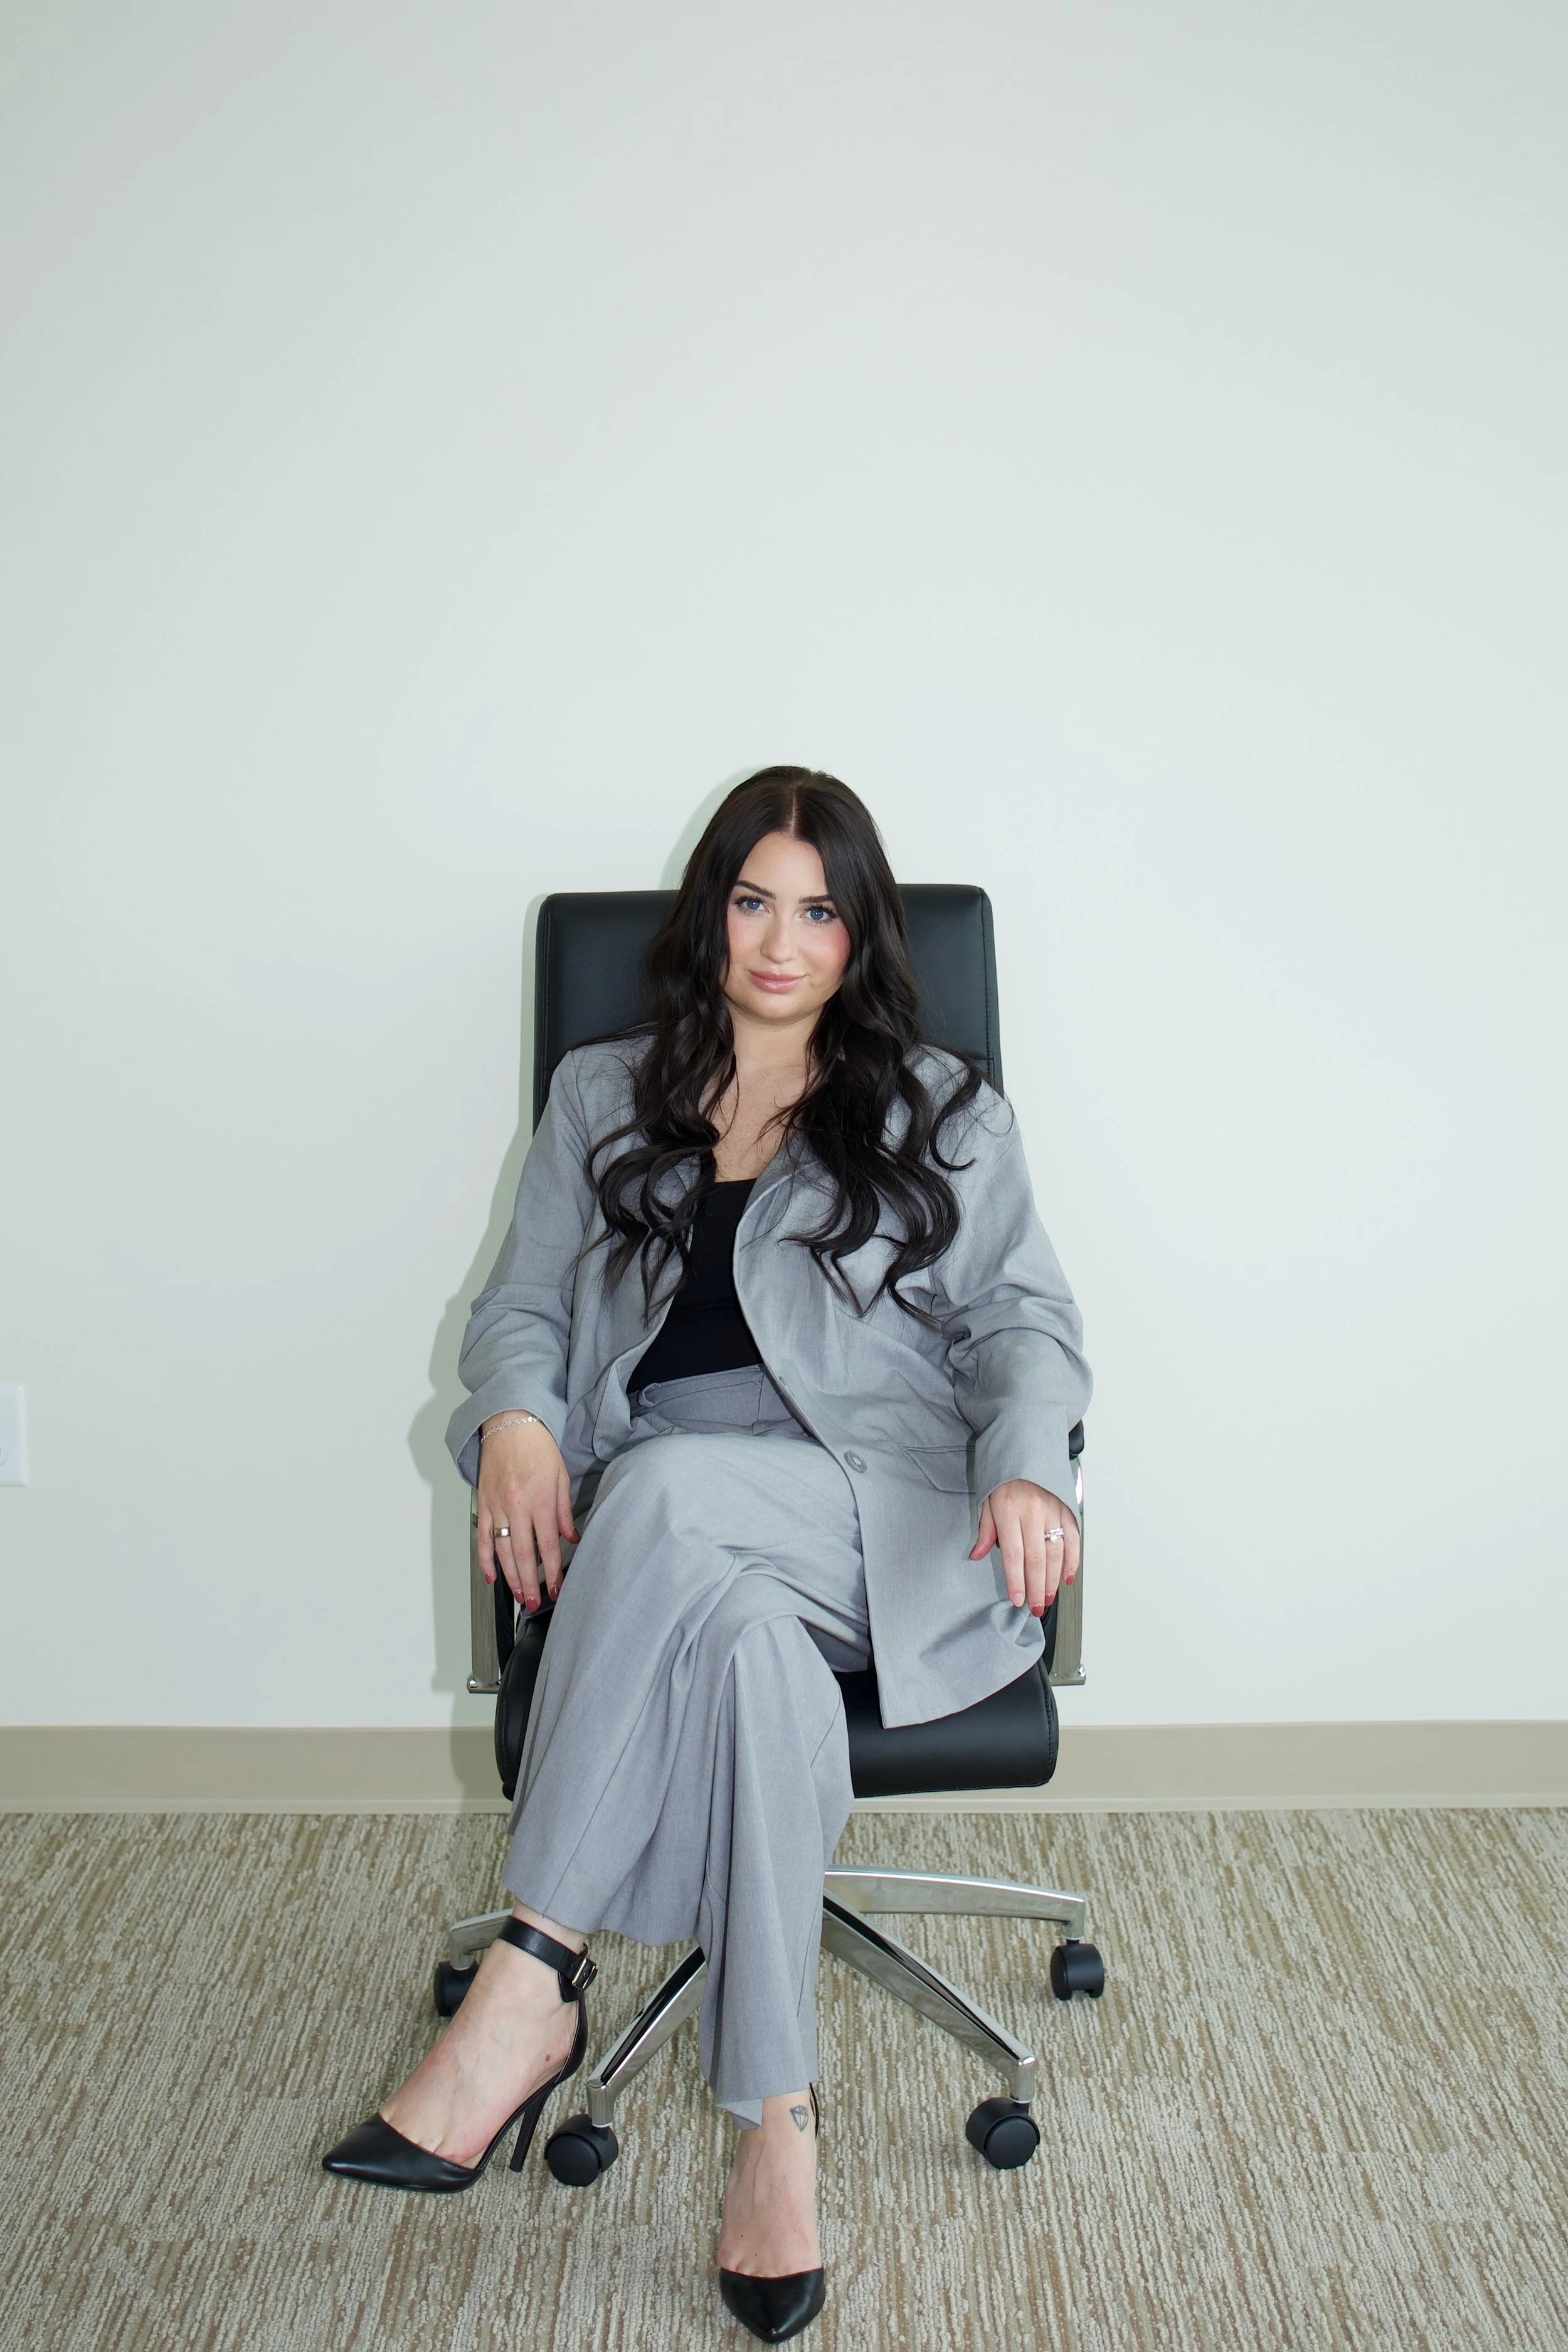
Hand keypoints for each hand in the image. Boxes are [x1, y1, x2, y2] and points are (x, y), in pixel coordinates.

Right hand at [477, 1417, 578, 1611]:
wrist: (510, 1423)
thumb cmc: (537, 1447)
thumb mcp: (561, 1477)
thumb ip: (564, 1512)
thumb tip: (571, 1539)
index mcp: (540, 1500)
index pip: (548, 1545)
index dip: (552, 1572)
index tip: (556, 1589)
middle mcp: (517, 1506)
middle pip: (523, 1554)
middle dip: (530, 1583)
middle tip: (535, 1603)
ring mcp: (497, 1506)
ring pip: (502, 1551)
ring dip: (510, 1577)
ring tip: (519, 1595)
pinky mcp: (483, 1504)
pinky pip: (483, 1537)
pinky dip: (485, 1559)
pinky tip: (491, 1576)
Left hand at [969, 1480, 1078, 1616]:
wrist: (1026, 1447)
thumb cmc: (1004, 1476)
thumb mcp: (987, 1500)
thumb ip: (985, 1530)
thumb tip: (976, 1555)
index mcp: (1008, 1510)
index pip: (1013, 1554)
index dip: (1016, 1580)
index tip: (1017, 1599)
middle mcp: (1032, 1511)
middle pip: (1036, 1558)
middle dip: (1036, 1587)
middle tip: (1036, 1607)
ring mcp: (1053, 1510)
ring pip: (1056, 1552)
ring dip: (1053, 1580)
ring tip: (1048, 1598)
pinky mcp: (1067, 1508)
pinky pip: (1073, 1539)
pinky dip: (1072, 1560)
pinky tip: (1066, 1577)